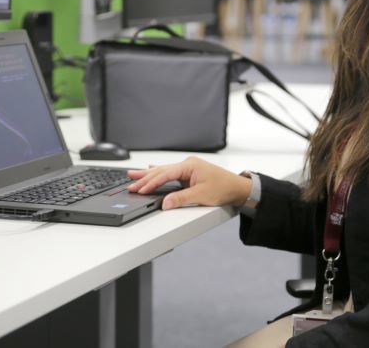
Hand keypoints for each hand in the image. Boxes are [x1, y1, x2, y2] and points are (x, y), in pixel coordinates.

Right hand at [126, 156, 250, 210]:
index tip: (139, 190)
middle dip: (145, 178)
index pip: (165, 175)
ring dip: (149, 175)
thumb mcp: (201, 195)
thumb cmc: (224, 188)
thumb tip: (165, 203)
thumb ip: (181, 199)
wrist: (238, 188)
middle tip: (130, 183)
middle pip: (161, 171)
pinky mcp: (190, 173)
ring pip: (164, 171)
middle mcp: (187, 164)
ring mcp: (188, 168)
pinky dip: (159, 174)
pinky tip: (151, 169)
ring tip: (133, 175)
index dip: (151, 183)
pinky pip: (170, 173)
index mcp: (189, 166)